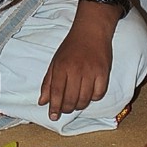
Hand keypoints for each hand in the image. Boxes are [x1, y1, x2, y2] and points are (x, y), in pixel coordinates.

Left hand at [38, 7, 116, 123]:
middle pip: (70, 99)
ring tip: (76, 102)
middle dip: (66, 109)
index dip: (54, 107)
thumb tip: (42, 102)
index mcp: (61, 67)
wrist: (91, 31)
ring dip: (79, 105)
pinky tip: (89, 94)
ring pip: (85, 100)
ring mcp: (91, 72)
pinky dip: (94, 98)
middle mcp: (76, 70)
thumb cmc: (71, 46)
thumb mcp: (55, 62)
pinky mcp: (104, 72)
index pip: (56, 93)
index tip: (53, 116)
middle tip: (65, 109)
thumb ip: (48, 82)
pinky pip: (99, 94)